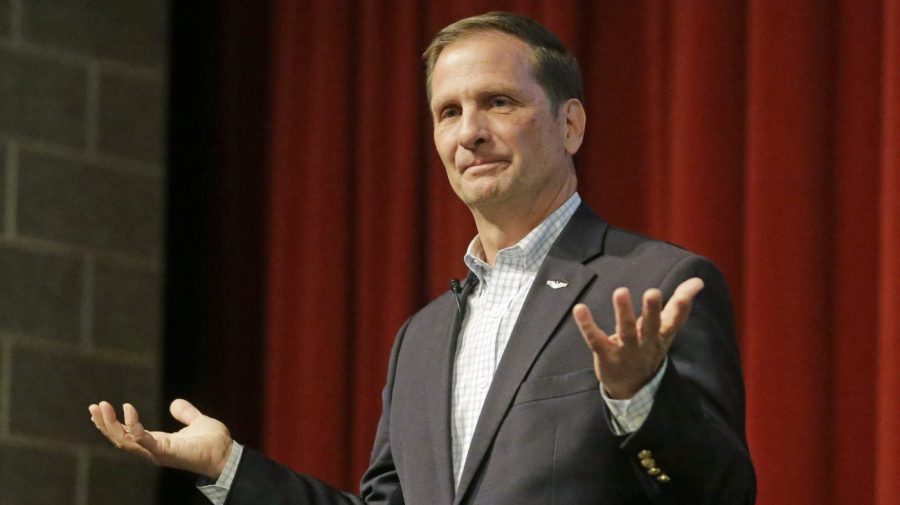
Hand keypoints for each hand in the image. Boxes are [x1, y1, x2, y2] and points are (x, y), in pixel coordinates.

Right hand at [88, 399, 232, 479]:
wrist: (228, 454)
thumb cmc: (213, 443)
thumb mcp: (196, 422)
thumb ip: (185, 413)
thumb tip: (175, 403)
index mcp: (157, 442)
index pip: (126, 434)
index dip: (111, 423)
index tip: (99, 408)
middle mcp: (153, 450)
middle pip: (120, 439)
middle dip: (105, 424)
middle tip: (94, 407)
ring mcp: (158, 453)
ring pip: (126, 441)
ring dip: (112, 425)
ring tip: (102, 407)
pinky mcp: (167, 452)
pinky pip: (145, 442)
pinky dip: (135, 428)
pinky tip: (129, 412)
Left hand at [572, 277, 704, 398]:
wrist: (631, 387)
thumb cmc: (649, 348)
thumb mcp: (666, 330)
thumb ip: (678, 305)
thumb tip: (698, 281)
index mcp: (662, 336)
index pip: (675, 321)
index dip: (682, 307)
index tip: (690, 290)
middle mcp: (646, 343)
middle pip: (651, 326)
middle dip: (652, 310)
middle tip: (653, 292)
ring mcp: (625, 350)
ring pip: (626, 331)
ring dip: (624, 312)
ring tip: (621, 292)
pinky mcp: (605, 354)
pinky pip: (595, 339)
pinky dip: (587, 325)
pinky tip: (579, 309)